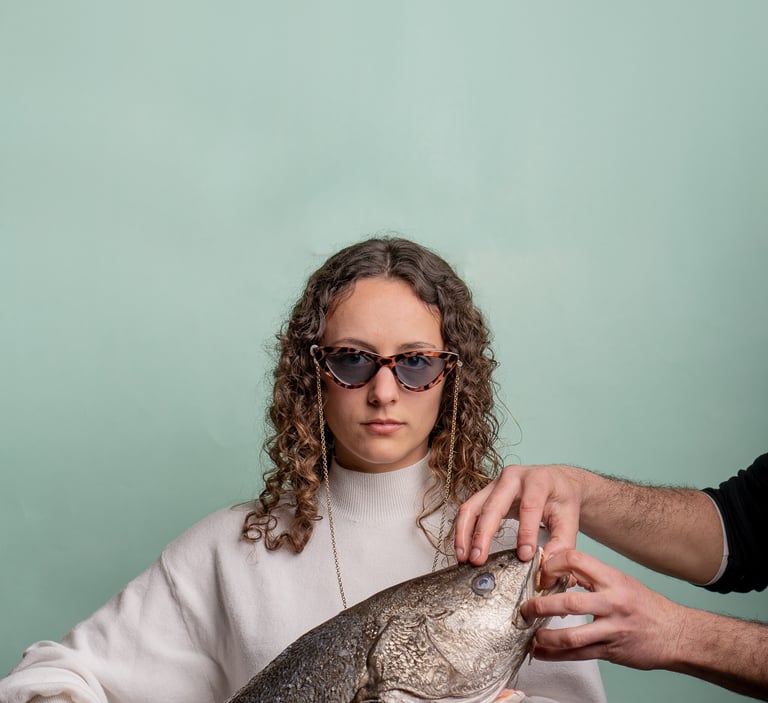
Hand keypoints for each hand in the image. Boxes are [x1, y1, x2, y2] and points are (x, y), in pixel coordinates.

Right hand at [453, 464, 584, 569]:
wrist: (556, 482)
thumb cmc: (561, 498)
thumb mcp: (569, 517)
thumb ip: (562, 542)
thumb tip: (547, 565)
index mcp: (537, 480)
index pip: (530, 506)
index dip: (526, 532)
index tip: (525, 556)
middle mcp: (512, 478)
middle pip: (493, 505)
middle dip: (483, 534)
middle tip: (479, 559)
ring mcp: (495, 484)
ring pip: (472, 506)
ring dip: (464, 533)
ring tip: (463, 557)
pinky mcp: (485, 493)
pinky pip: (468, 510)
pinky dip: (463, 531)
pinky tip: (462, 549)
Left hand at [520, 550, 686, 670]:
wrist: (676, 634)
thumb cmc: (647, 605)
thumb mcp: (622, 581)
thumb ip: (593, 578)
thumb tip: (562, 574)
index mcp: (613, 579)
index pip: (577, 561)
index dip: (554, 564)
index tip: (542, 573)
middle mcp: (612, 603)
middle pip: (570, 602)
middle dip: (542, 605)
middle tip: (527, 607)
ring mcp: (612, 629)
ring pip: (572, 635)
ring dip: (546, 636)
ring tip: (532, 634)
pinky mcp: (611, 650)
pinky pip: (579, 655)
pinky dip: (556, 655)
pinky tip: (542, 652)